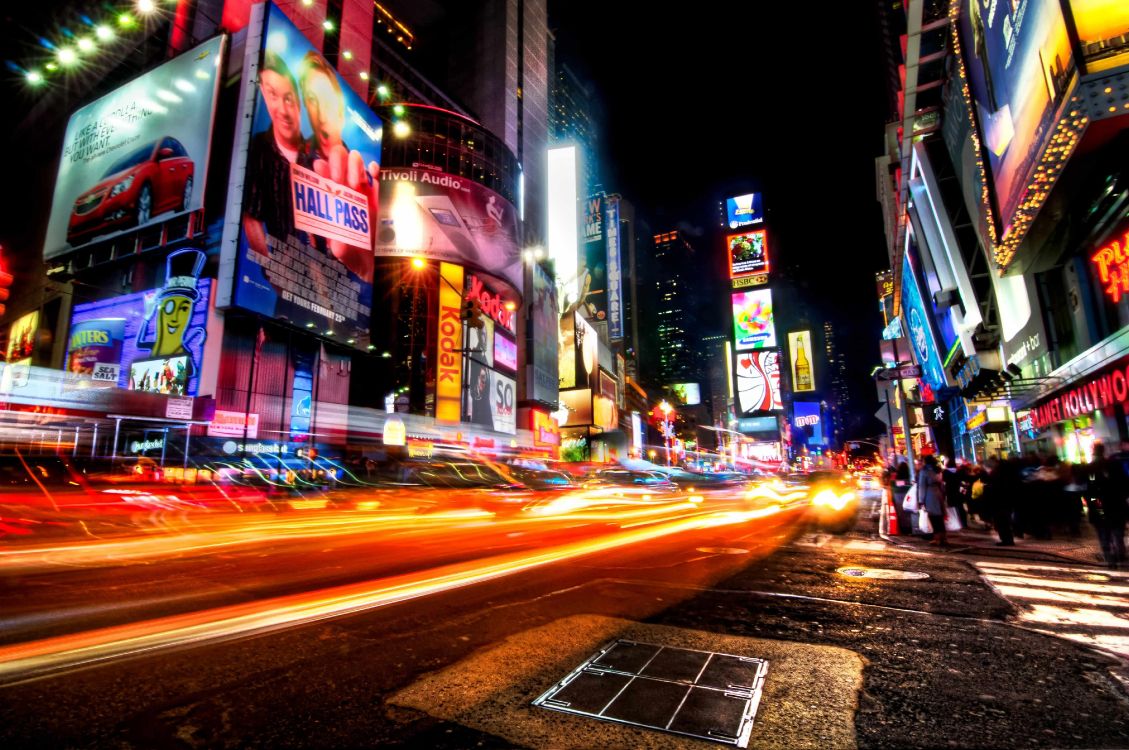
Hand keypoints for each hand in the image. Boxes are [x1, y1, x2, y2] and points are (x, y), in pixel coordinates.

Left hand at [313, 144, 379, 279]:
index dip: (322, 175)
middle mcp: (349, 199)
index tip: (320, 166)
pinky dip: (378, 173)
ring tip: (355, 162)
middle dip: (338, 164)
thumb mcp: (349, 257)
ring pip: (359, 174)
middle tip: (338, 158)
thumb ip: (342, 249)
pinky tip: (374, 169)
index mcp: (335, 208)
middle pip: (341, 175)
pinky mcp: (385, 200)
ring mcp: (367, 198)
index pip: (326, 188)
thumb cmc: (360, 259)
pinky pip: (380, 182)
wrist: (383, 266)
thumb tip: (337, 244)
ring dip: (356, 165)